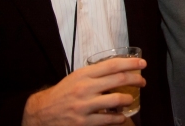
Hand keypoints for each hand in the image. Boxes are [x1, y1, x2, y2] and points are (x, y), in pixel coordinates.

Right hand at [22, 58, 145, 125]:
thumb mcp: (76, 78)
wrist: (41, 113)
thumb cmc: (62, 93)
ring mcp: (85, 106)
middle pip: (118, 79)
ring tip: (131, 99)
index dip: (131, 63)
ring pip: (116, 99)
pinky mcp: (84, 122)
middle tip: (142, 81)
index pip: (112, 65)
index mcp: (84, 74)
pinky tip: (121, 116)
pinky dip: (119, 117)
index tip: (142, 64)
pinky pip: (108, 119)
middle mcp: (85, 88)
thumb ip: (94, 74)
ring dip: (128, 99)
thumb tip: (117, 70)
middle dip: (135, 79)